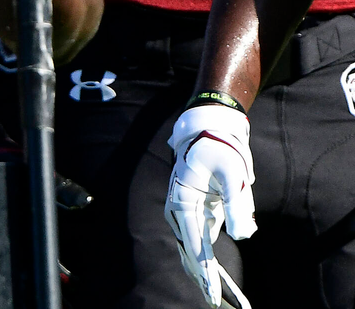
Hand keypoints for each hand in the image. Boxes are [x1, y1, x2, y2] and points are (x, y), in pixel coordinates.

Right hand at [166, 105, 255, 308]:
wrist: (208, 132)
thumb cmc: (219, 149)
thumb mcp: (231, 171)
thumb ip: (237, 203)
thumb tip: (243, 236)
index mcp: (182, 200)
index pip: (193, 242)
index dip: (204, 270)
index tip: (213, 293)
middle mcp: (179, 211)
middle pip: (191, 252)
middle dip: (205, 280)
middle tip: (219, 305)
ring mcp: (187, 216)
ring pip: (195, 253)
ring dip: (208, 277)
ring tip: (225, 303)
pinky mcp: (198, 217)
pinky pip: (202, 246)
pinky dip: (210, 266)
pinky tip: (223, 287)